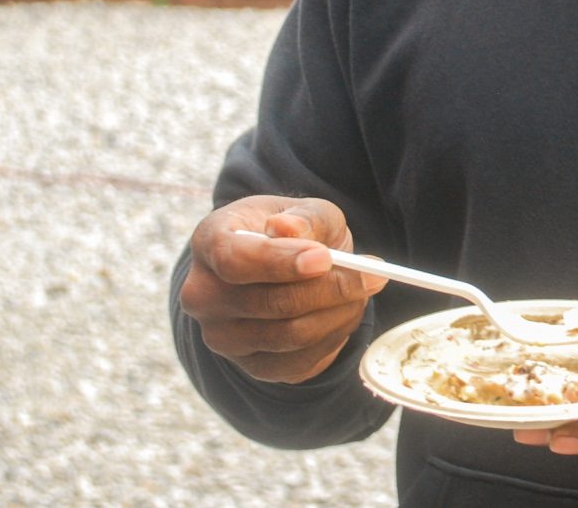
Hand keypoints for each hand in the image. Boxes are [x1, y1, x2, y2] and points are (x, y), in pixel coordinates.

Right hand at [177, 195, 386, 383]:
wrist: (280, 266)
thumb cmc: (293, 232)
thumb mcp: (305, 210)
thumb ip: (304, 218)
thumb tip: (287, 229)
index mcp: (210, 243)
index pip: (234, 260)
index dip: (279, 262)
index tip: (324, 258)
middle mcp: (203, 296)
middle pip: (271, 303)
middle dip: (332, 288)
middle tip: (374, 274)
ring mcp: (223, 337)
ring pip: (292, 336)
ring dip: (340, 312)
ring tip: (362, 289)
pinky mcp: (250, 366)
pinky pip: (301, 361)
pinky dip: (334, 337)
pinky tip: (344, 312)